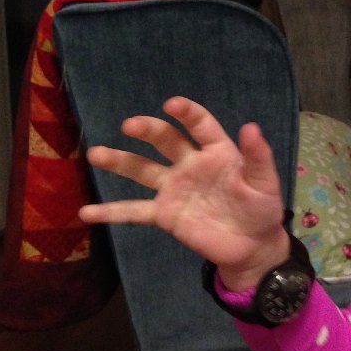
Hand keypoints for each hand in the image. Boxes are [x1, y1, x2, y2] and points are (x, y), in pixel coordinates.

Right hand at [78, 96, 290, 290]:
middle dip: (148, 130)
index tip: (172, 105)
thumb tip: (251, 126)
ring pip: (142, 170)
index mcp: (216, 152)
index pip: (200, 125)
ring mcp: (174, 189)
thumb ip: (258, 157)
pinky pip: (134, 211)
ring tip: (96, 153)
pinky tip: (86, 211)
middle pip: (165, 141)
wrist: (252, 246)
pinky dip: (111, 212)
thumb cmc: (261, 209)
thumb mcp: (265, 183)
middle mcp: (190, 164)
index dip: (187, 113)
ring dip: (119, 161)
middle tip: (130, 125)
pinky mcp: (165, 215)